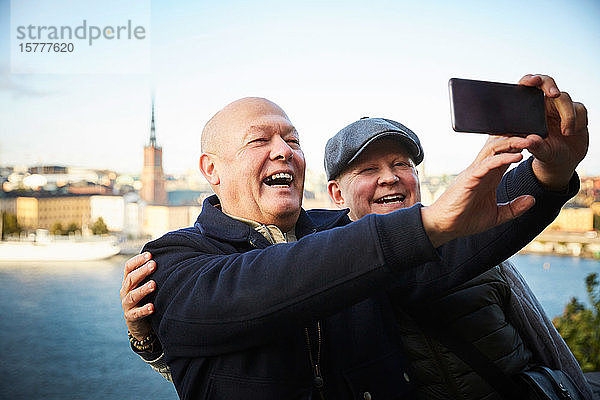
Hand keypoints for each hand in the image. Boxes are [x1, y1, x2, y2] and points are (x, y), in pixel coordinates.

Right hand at [120, 252, 155, 340]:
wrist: (140, 324)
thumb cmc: (146, 299)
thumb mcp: (145, 286)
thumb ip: (152, 274)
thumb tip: (168, 256)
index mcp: (129, 282)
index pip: (129, 268)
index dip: (138, 260)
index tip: (150, 254)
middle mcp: (125, 292)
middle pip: (130, 279)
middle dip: (142, 271)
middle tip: (154, 264)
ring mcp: (127, 305)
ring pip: (133, 295)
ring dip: (143, 289)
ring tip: (153, 284)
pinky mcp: (131, 318)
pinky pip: (136, 313)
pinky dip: (144, 310)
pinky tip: (152, 307)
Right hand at [422, 136, 536, 246]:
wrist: (444, 226)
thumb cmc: (465, 219)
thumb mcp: (497, 215)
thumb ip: (514, 208)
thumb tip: (532, 199)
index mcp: (489, 176)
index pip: (505, 153)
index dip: (520, 146)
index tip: (537, 142)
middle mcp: (482, 170)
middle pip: (499, 145)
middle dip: (517, 138)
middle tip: (535, 135)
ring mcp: (474, 172)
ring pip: (493, 149)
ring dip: (511, 143)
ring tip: (529, 141)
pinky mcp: (469, 178)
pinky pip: (487, 163)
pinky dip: (502, 158)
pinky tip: (517, 156)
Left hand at [518, 74, 588, 189]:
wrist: (563, 161)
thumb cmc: (546, 154)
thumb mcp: (539, 152)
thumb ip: (534, 146)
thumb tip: (530, 140)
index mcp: (529, 111)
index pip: (527, 89)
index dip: (529, 80)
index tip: (532, 81)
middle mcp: (544, 105)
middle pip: (547, 83)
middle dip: (550, 85)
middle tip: (554, 94)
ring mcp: (560, 107)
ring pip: (566, 99)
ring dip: (568, 116)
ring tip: (566, 133)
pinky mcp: (576, 111)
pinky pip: (580, 108)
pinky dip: (578, 121)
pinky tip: (573, 132)